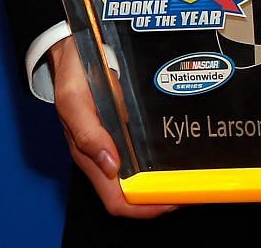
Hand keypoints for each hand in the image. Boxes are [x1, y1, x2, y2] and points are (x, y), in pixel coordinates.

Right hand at [49, 36, 175, 218]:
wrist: (73, 51)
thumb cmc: (72, 76)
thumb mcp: (74, 101)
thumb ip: (88, 134)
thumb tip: (111, 166)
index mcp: (89, 156)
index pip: (116, 201)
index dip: (142, 209)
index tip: (169, 201)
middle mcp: (103, 156)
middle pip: (131, 195)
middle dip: (159, 199)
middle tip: (188, 190)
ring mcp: (113, 144)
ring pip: (139, 178)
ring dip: (161, 183)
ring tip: (188, 177)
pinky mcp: (122, 130)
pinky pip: (141, 155)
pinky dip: (159, 162)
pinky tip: (176, 155)